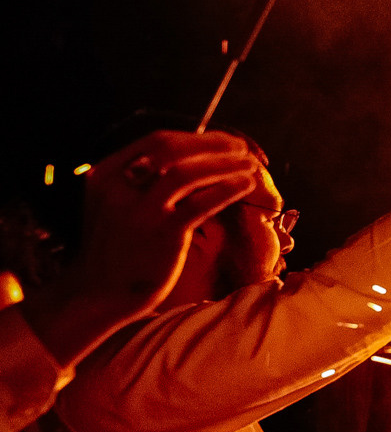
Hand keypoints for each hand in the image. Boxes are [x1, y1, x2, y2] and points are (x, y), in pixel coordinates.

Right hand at [18, 131, 263, 366]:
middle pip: (174, 149)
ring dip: (225, 164)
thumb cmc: (117, 249)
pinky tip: (245, 186)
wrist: (98, 294)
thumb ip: (143, 182)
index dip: (196, 137)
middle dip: (214, 145)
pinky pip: (201, 203)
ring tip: (251, 165)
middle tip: (243, 148)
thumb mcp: (118, 206)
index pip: (157, 141)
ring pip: (189, 172)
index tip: (223, 140)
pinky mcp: (161, 233)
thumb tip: (192, 159)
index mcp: (106, 175)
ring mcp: (139, 210)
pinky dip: (227, 189)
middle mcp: (118, 187)